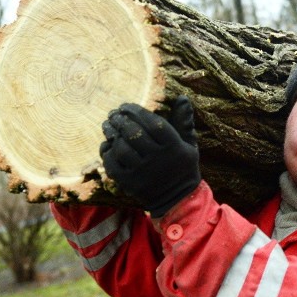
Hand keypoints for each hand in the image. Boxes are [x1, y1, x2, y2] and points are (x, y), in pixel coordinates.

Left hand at [100, 95, 200, 216]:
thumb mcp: (189, 144)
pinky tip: (108, 145)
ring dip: (112, 134)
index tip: (126, 106)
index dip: (136, 111)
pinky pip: (113, 164)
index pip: (152, 123)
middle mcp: (158, 158)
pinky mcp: (130, 183)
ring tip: (108, 126)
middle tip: (114, 114)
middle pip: (134, 133)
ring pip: (122, 148)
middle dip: (121, 120)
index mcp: (173, 146)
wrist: (178, 198)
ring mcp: (143, 172)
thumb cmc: (182, 166)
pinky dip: (107, 152)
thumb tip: (182, 97)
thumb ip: (184, 121)